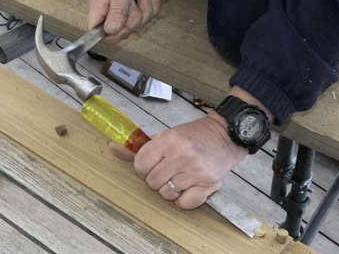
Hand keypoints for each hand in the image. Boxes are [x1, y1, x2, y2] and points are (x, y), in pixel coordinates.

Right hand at [88, 0, 160, 43]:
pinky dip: (151, 9)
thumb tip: (110, 31)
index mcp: (98, 7)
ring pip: (135, 26)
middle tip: (134, 3)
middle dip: (134, 20)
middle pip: (120, 32)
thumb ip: (117, 11)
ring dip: (145, 12)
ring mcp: (120, 12)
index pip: (96, 32)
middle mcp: (107, 11)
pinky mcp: (132, 10)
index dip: (111, 34)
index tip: (123, 25)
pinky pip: (144, 20)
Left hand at [109, 113, 247, 208]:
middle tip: (168, 169)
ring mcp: (196, 171)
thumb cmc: (194, 136)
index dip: (143, 167)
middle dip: (157, 178)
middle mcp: (183, 155)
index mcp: (170, 139)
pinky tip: (189, 185)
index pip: (141, 164)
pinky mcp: (208, 185)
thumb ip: (140, 146)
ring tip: (180, 175)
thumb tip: (114, 148)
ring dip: (170, 189)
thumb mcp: (166, 135)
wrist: (225, 135)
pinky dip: (184, 199)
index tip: (152, 164)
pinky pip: (184, 203)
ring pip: (167, 194)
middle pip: (152, 182)